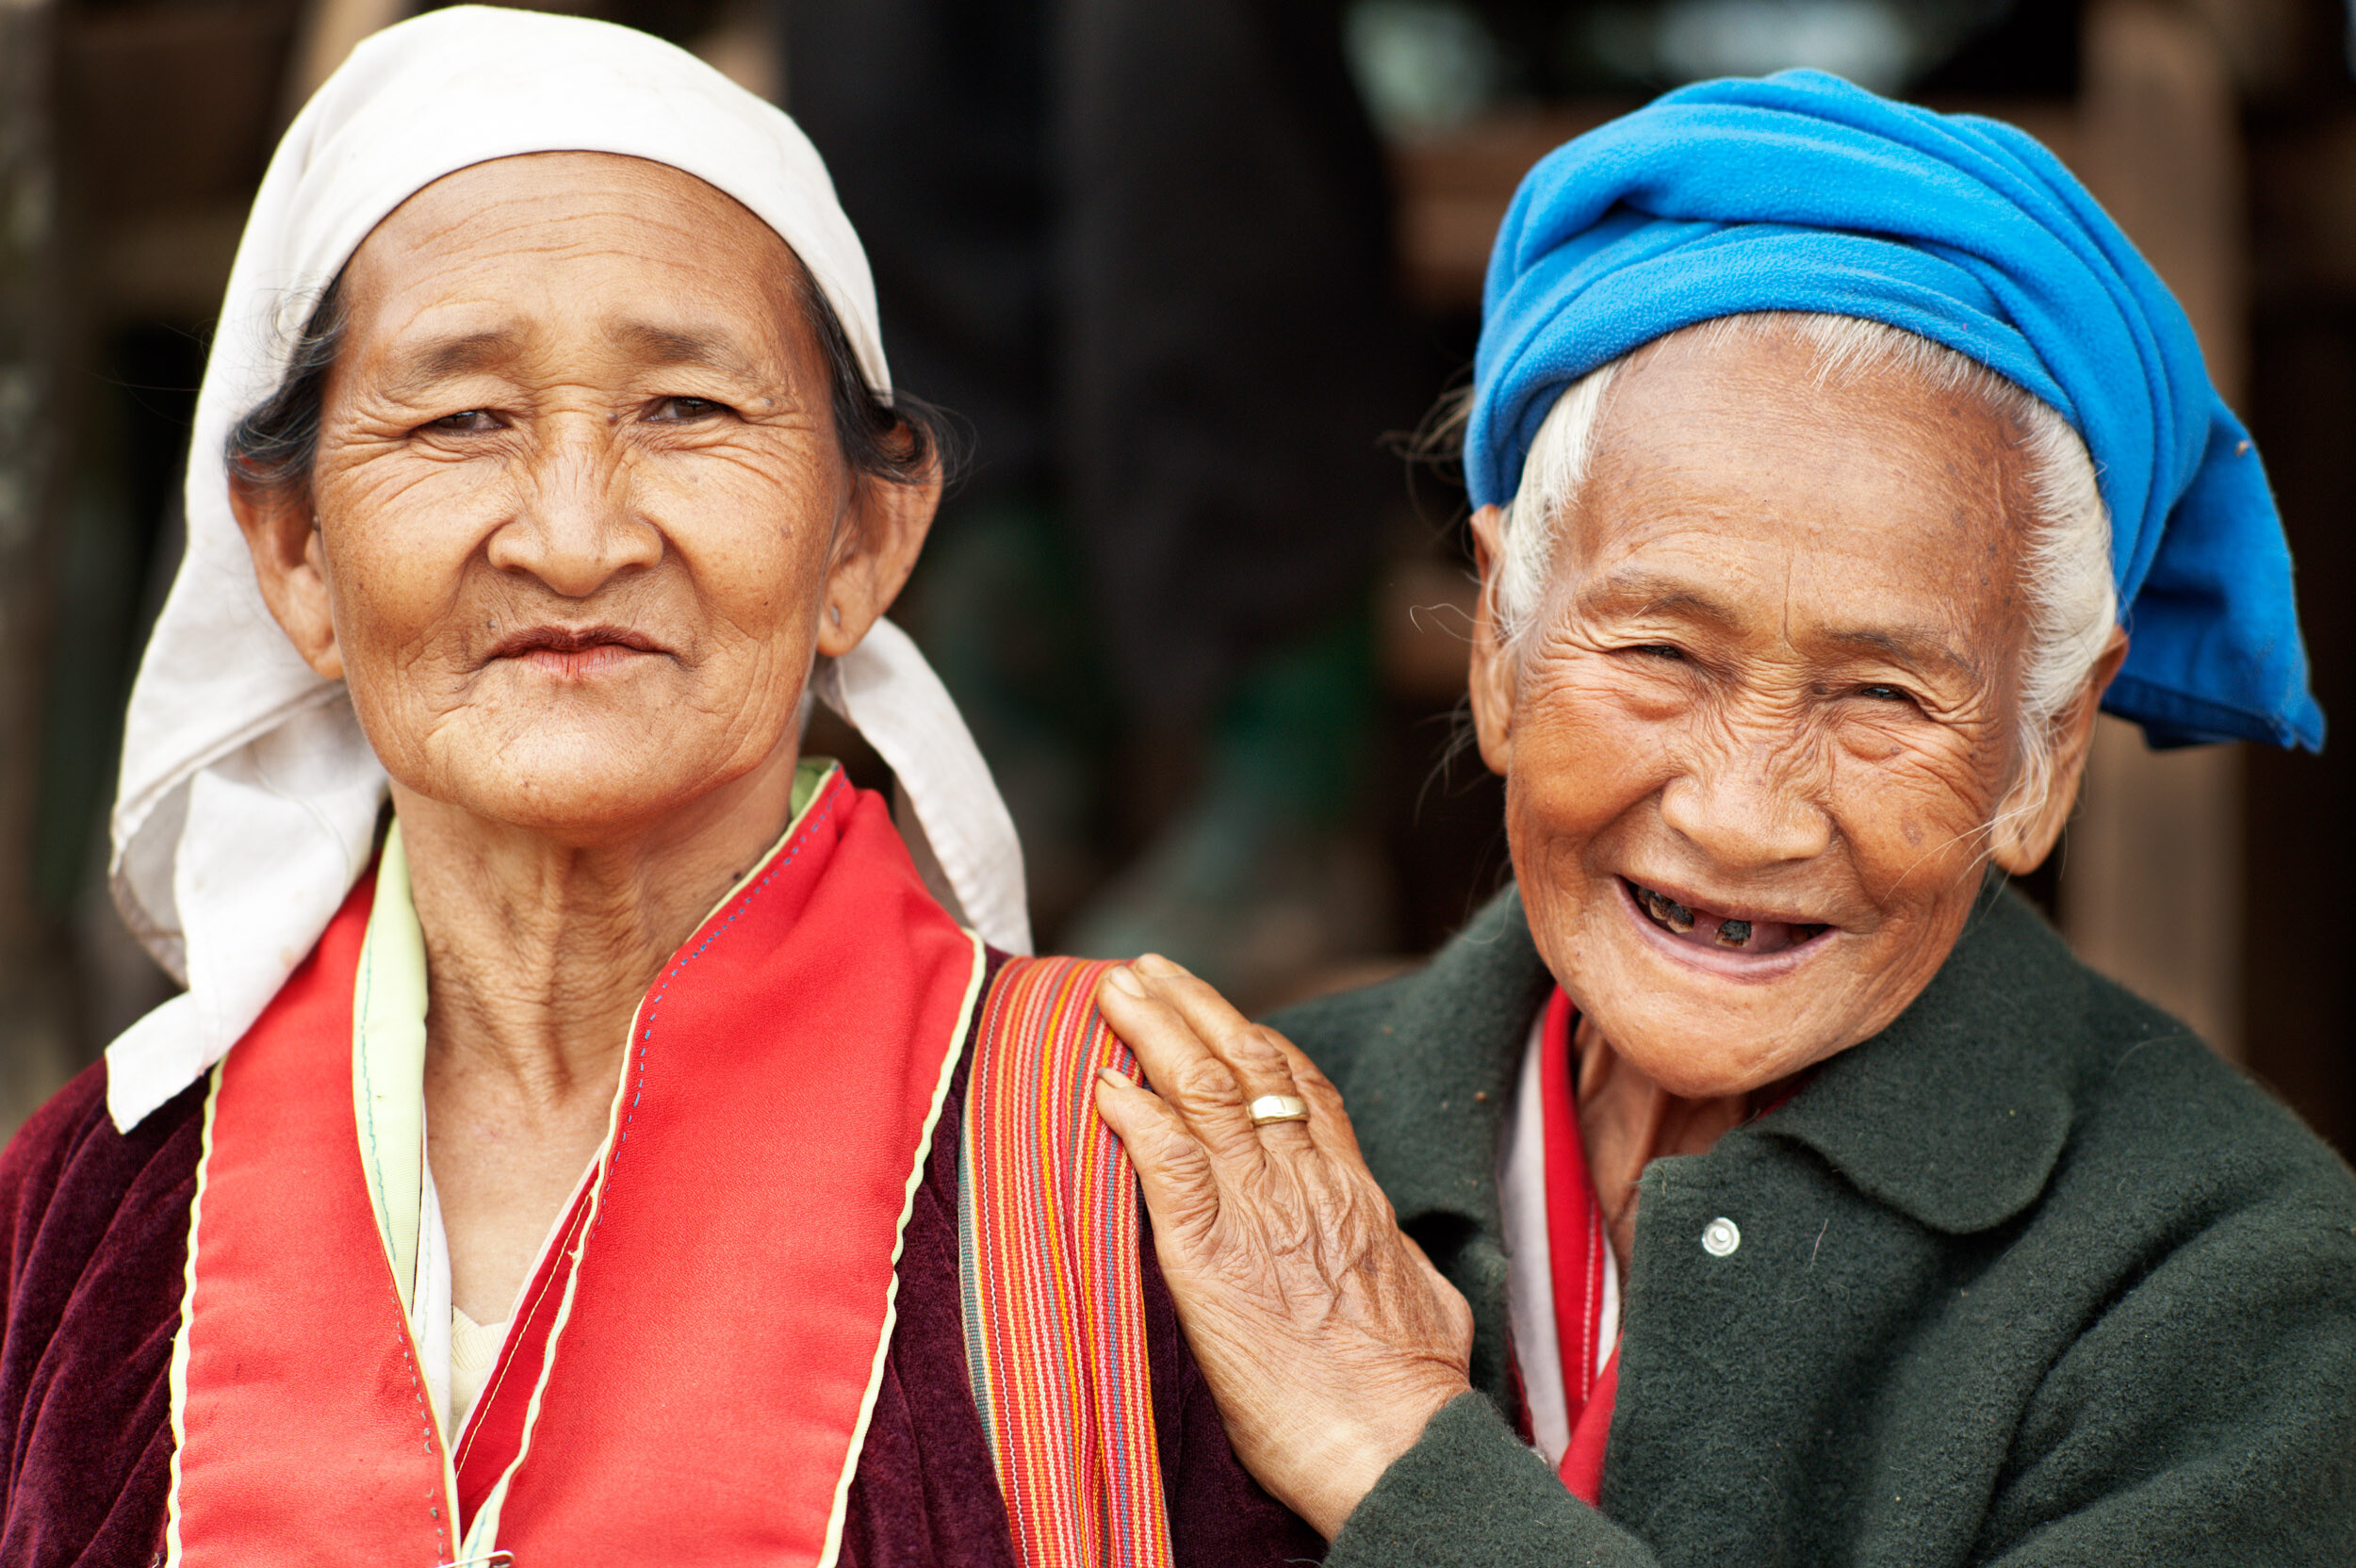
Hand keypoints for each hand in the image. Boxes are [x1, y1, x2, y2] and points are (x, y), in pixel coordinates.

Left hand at [1092, 955, 1474, 1539]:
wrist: (1393, 1444)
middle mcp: (1307, 1184)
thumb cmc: (1414, 1400)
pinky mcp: (1209, 1252)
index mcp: (1356, 1195)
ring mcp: (1260, 1211)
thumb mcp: (1426, 1304)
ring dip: (1153, 1031)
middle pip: (1249, 1065)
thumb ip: (1392, 1261)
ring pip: (1202, 1090)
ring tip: (1114, 989)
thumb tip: (1389, 1251)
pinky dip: (1131, 1115)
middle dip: (1194, 1007)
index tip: (1220, 1013)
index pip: (1304, 1090)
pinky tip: (1098, 1085)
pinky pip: (1165, 1161)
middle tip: (1149, 969)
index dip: (1256, 1043)